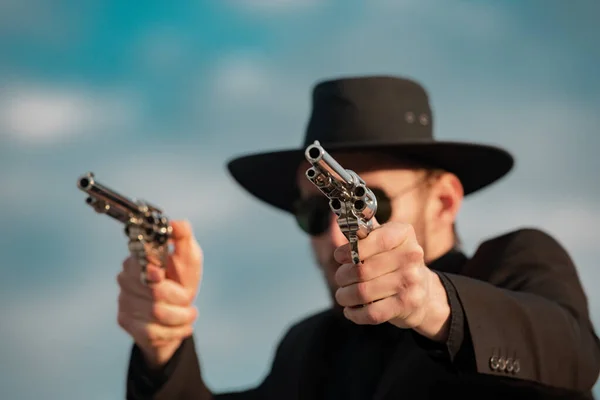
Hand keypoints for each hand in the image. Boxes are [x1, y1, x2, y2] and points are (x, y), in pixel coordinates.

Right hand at [117, 220, 202, 367]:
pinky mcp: (126, 322)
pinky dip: (176, 331)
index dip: (152, 269)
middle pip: (153, 292)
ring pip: (156, 313)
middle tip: (188, 298)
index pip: (139, 264)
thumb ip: (184, 239)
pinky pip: (153, 332)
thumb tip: (177, 223)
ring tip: (189, 313)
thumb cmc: (182, 279)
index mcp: (140, 258)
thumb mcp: (189, 257)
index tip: (161, 273)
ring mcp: (124, 300)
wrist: (177, 312)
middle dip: (179, 297)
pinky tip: (185, 326)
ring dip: (181, 316)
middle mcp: (126, 278)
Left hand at [333, 222, 450, 340]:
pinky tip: (351, 310)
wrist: (424, 294)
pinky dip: (355, 313)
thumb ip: (366, 231)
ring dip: (345, 296)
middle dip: (342, 276)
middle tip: (340, 279)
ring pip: (363, 292)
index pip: (375, 240)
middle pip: (361, 269)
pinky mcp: (407, 305)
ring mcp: (411, 282)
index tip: (339, 257)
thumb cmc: (396, 263)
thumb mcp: (387, 240)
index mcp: (404, 234)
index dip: (351, 250)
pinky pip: (371, 313)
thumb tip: (343, 217)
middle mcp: (412, 256)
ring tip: (343, 295)